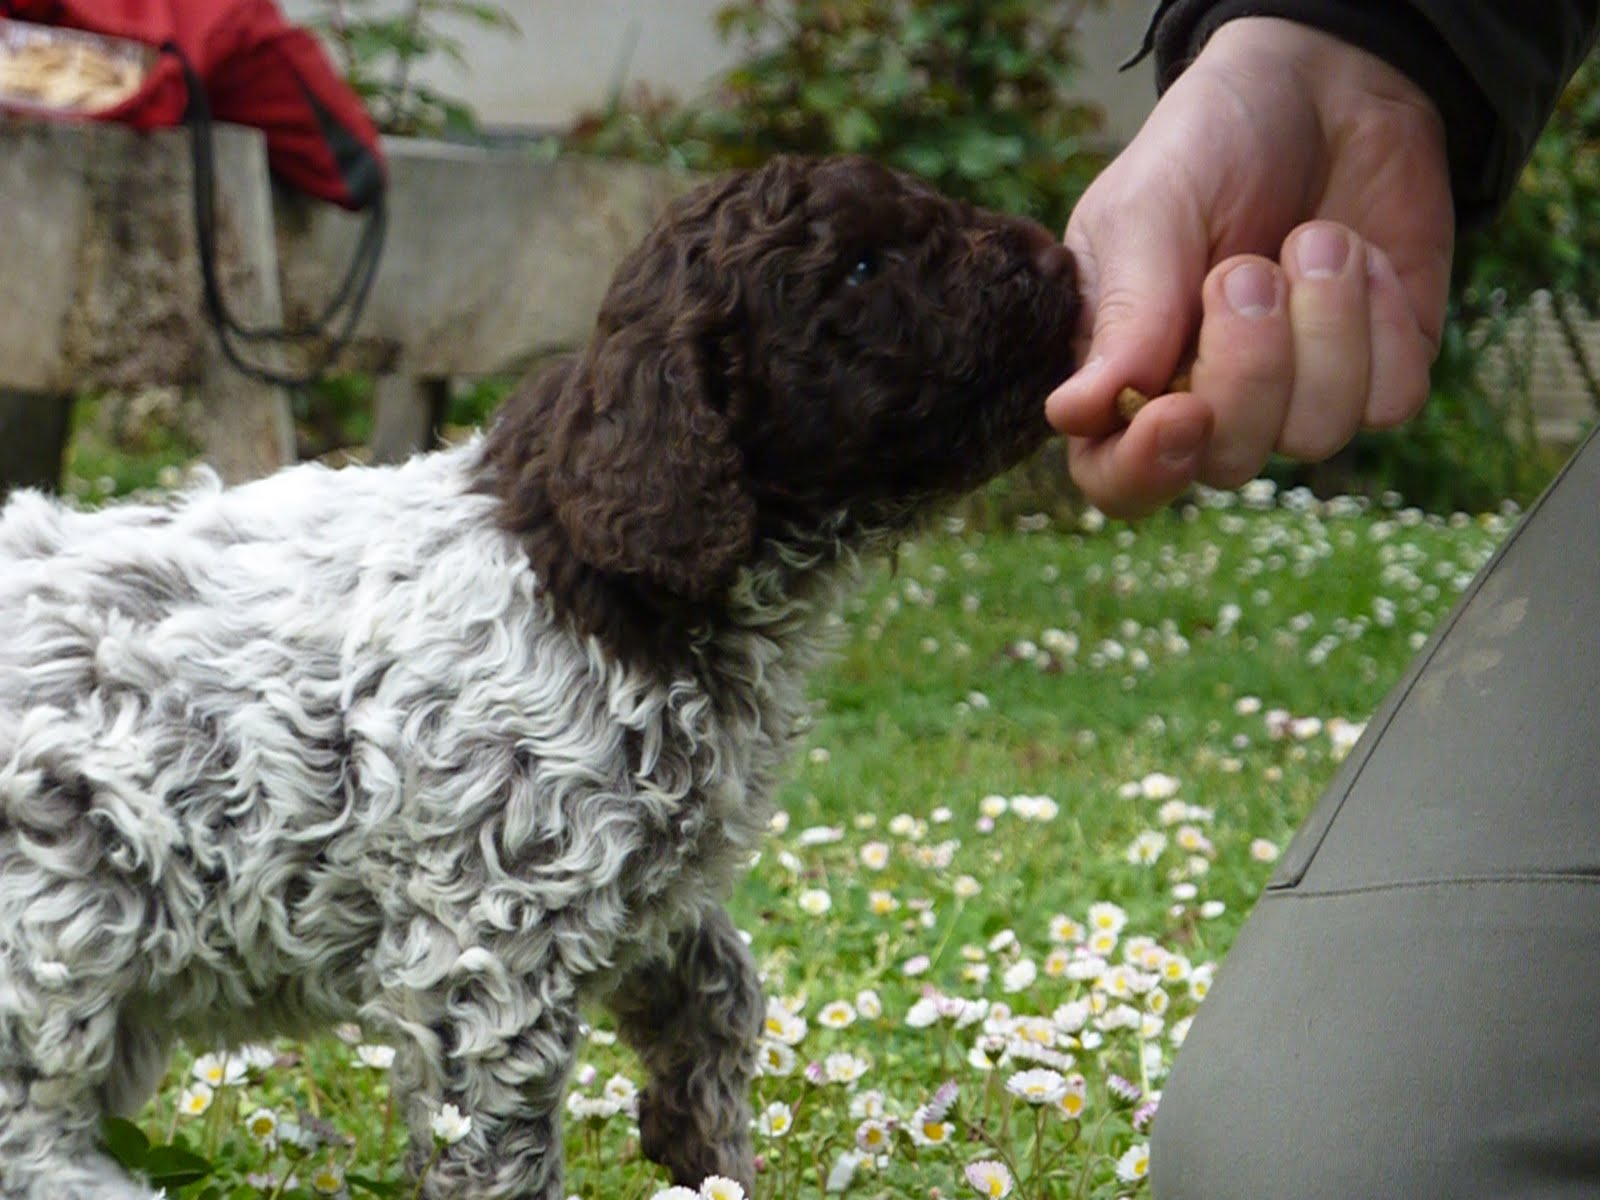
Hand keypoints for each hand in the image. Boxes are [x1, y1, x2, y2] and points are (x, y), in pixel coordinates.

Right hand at [1046, 17, 1454, 515]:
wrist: (1327, 85)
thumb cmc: (1209, 145)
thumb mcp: (1147, 209)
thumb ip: (1122, 314)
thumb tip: (1072, 415)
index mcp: (1123, 373)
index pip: (1115, 477)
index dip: (1146, 468)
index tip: (1182, 410)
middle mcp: (1206, 403)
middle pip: (1229, 462)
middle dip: (1250, 365)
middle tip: (1244, 267)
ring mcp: (1296, 397)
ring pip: (1316, 435)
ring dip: (1323, 325)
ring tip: (1308, 240)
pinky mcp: (1378, 374)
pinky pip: (1390, 400)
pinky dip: (1382, 320)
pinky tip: (1359, 259)